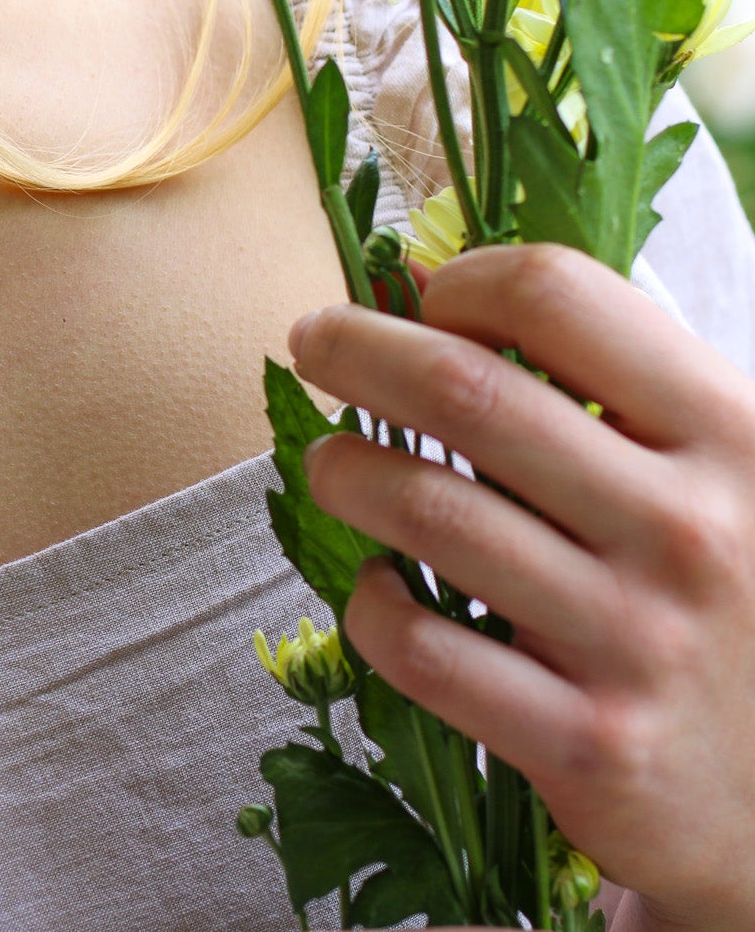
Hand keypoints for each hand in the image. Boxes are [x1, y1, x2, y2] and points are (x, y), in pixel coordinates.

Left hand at [289, 243, 754, 931]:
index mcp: (730, 434)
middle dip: (356, 350)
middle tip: (312, 341)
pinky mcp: (590, 743)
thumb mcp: (717, 471)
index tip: (422, 299)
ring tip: (330, 465)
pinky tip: (376, 589)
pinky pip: (422, 649)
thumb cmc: (734, 594)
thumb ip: (610, 386)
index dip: (462, 281)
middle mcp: (688, 528)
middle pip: (466, 392)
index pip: (558, 297)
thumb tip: (427, 284)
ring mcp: (638, 639)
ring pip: (425, 511)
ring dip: (343, 471)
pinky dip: (370, 607)